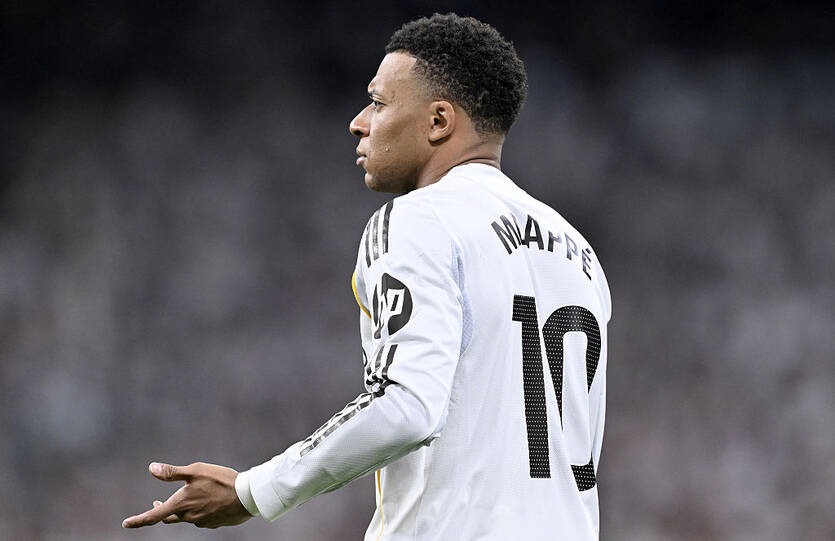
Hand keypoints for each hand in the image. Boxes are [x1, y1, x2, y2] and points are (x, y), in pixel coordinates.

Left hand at [122, 462, 251, 528]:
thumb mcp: (196, 470)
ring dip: (182, 509)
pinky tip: (207, 501)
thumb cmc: (222, 480)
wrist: (247, 496)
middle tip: (156, 505)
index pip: (153, 516)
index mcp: (181, 504)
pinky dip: (198, 510)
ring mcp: (201, 521)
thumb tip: (151, 468)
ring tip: (188, 497)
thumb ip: (173, 472)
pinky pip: (200, 518)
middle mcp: (188, 516)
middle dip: (160, 512)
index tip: (126, 524)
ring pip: (185, 517)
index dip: (138, 520)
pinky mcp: (213, 523)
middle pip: (169, 517)